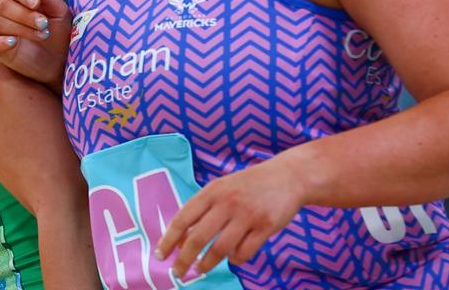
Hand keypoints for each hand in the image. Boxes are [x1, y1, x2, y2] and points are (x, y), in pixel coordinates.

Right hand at [0, 0, 70, 88]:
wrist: (62, 61)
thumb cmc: (61, 33)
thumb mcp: (60, 13)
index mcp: (22, 1)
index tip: (36, 3)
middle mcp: (9, 14)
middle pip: (5, 5)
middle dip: (25, 14)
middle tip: (44, 24)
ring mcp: (2, 32)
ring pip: (0, 23)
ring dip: (22, 28)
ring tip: (43, 36)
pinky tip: (12, 42)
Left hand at [155, 153, 306, 278]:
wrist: (288, 176)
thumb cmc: (249, 184)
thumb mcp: (222, 187)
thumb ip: (203, 208)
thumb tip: (180, 239)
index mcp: (213, 191)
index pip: (184, 218)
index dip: (169, 239)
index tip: (160, 255)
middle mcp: (227, 202)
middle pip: (198, 238)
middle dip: (184, 260)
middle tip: (178, 272)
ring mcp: (247, 215)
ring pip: (219, 250)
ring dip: (206, 264)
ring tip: (200, 269)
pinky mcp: (265, 227)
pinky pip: (243, 253)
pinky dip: (235, 259)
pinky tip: (233, 256)